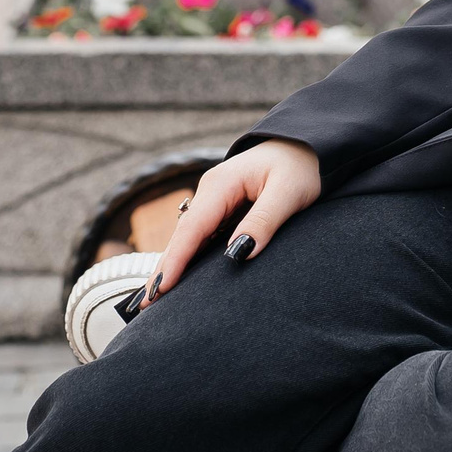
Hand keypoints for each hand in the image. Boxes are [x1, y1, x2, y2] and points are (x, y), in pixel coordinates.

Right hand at [144, 139, 320, 302]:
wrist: (307, 146)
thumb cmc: (301, 167)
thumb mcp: (288, 193)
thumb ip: (263, 221)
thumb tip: (239, 253)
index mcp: (222, 184)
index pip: (192, 228)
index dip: (176, 260)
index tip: (161, 288)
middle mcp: (210, 191)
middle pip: (182, 235)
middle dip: (164, 268)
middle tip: (144, 305)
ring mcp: (214, 198)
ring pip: (188, 236)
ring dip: (172, 263)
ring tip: (155, 298)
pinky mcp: (222, 206)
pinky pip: (199, 235)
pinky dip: (187, 255)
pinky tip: (180, 275)